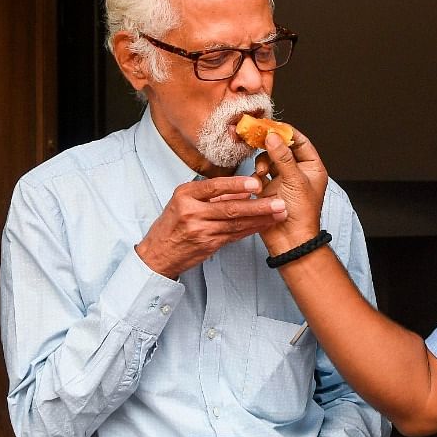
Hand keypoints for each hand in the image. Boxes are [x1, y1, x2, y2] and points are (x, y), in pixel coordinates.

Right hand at [135, 176, 286, 278]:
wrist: (157, 253)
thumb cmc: (172, 223)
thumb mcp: (184, 201)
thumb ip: (212, 194)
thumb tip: (242, 188)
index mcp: (185, 195)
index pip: (214, 186)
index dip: (237, 185)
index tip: (256, 183)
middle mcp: (192, 212)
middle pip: (230, 208)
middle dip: (258, 206)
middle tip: (279, 202)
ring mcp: (200, 231)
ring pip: (236, 224)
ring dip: (260, 219)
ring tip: (279, 213)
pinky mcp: (208, 245)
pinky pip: (234, 235)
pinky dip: (251, 229)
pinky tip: (265, 224)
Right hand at [253, 128, 327, 254]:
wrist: (289, 239)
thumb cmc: (300, 213)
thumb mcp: (294, 180)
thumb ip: (283, 156)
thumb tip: (273, 136)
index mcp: (312, 167)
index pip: (300, 142)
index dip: (287, 132)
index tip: (272, 126)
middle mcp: (298, 172)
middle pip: (282, 148)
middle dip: (270, 149)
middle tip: (259, 142)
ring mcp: (283, 180)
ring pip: (269, 160)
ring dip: (263, 164)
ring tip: (261, 174)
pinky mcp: (270, 188)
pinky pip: (260, 174)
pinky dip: (258, 177)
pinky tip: (258, 186)